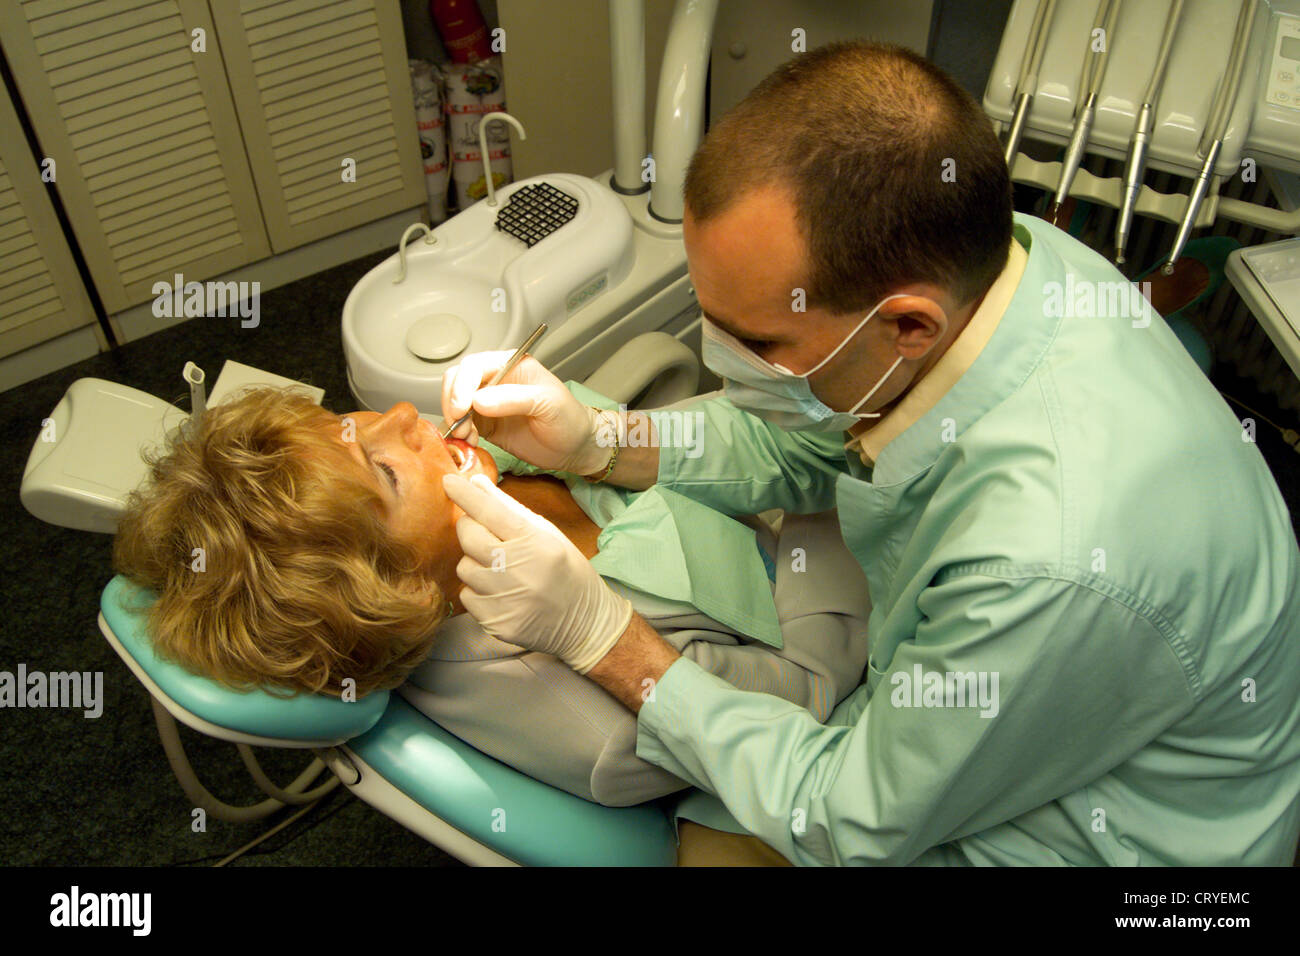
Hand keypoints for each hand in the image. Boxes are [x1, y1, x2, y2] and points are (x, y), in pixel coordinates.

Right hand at [441, 351, 608, 474]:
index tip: (462, 408)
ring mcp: (487, 402)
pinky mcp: (484, 424)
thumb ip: (514, 399)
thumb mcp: (548, 404)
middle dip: (452, 402)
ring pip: (454, 402)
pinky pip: (461, 423)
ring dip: (453, 419)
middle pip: (456, 381)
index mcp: (510, 364)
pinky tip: (469, 441)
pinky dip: (458, 432)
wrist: (575, 448)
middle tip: (459, 425)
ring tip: (466, 437)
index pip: (474, 366)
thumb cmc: (569, 419)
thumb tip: (478, 400)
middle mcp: (495, 379)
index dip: (462, 385)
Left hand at [443, 473, 632, 672]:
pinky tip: (501, 593)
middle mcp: (520, 570)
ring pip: (465, 568)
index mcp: (536, 542)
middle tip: (485, 532)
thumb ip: (510, 509)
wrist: (585, 623)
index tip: (448, 481)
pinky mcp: (496, 623)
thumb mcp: (547, 534)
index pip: (492, 512)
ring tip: (500, 570)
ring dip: (475, 563)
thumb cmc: (566, 571)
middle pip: (469, 538)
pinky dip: (478, 591)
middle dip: (469, 529)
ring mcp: (507, 599)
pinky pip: (467, 597)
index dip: (466, 495)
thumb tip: (476, 483)